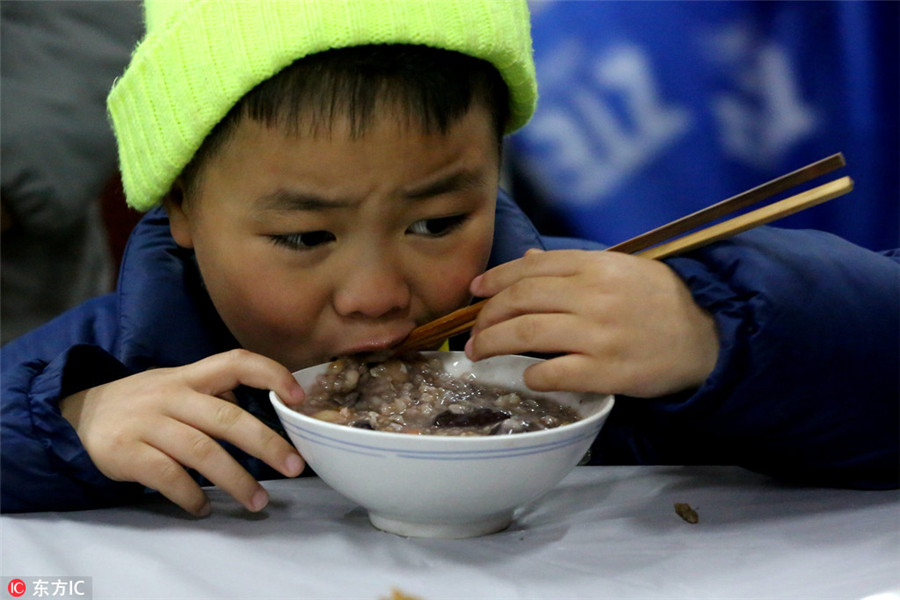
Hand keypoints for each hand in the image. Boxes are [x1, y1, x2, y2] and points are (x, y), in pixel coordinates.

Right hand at [60, 349, 305, 515]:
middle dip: (265, 444)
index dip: (271, 374)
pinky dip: (190, 495)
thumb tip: (263, 408)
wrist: (78, 414)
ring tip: (258, 501)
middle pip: (226, 418)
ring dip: (235, 480)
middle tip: (293, 467)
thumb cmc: (145, 403)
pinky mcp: (125, 452)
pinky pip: (167, 477)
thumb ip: (215, 394)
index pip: (236, 362)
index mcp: (191, 376)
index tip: (298, 398)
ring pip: (201, 452)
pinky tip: (204, 508)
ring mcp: (147, 423)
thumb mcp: (178, 386)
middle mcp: (171, 395)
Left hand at [466, 249, 718, 397]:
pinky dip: (532, 375)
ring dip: (494, 344)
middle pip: (520, 300)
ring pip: (527, 334)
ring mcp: (600, 334)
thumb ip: (573, 265)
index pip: (531, 267)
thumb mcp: (621, 269)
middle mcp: (595, 296)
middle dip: (486, 316)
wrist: (709, 335)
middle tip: (473, 332)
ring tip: (479, 354)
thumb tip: (527, 260)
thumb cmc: (661, 301)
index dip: (495, 279)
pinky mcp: (607, 370)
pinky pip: (554, 372)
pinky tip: (527, 377)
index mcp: (597, 266)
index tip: (475, 292)